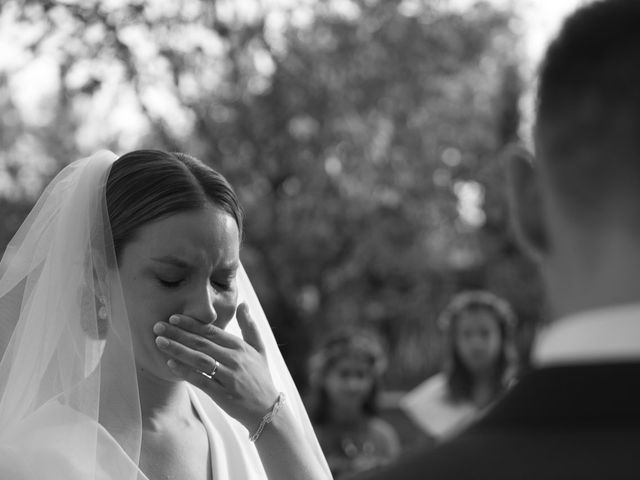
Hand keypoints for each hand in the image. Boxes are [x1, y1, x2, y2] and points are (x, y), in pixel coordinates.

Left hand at [153, 303, 278, 430]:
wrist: (268, 409)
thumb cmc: (261, 377)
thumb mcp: (260, 349)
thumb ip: (249, 326)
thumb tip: (243, 303)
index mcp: (240, 347)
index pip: (212, 331)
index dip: (192, 324)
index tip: (174, 317)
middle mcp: (234, 359)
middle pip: (202, 343)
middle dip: (178, 333)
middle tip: (158, 326)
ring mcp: (229, 377)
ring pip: (199, 360)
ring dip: (178, 350)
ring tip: (160, 342)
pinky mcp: (223, 394)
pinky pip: (201, 380)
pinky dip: (185, 372)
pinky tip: (171, 365)